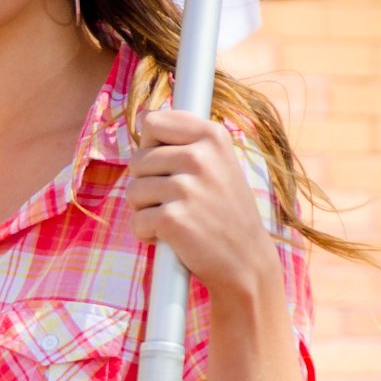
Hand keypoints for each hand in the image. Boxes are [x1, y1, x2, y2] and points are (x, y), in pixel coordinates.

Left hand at [128, 108, 276, 298]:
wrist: (247, 260)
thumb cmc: (225, 211)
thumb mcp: (219, 162)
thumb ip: (186, 140)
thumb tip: (144, 119)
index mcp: (212, 135)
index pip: (152, 121)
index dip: (151, 147)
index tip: (168, 167)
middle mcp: (200, 156)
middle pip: (137, 159)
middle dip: (148, 184)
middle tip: (176, 202)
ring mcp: (186, 188)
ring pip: (133, 190)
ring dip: (146, 210)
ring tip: (176, 219)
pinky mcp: (173, 219)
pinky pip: (136, 221)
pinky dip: (147, 235)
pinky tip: (171, 238)